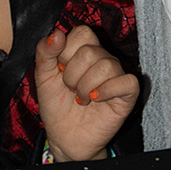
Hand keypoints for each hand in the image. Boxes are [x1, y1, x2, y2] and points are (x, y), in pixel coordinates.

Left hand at [34, 22, 139, 162]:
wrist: (64, 137)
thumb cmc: (57, 105)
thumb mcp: (43, 77)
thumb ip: (45, 52)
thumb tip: (58, 33)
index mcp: (85, 50)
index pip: (82, 32)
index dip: (66, 52)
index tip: (59, 70)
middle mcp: (103, 59)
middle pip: (91, 51)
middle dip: (72, 75)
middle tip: (70, 89)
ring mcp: (117, 75)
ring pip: (106, 66)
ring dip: (86, 87)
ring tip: (81, 99)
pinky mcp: (128, 94)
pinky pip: (127, 82)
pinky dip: (107, 91)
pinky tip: (95, 99)